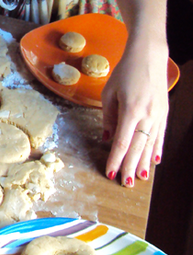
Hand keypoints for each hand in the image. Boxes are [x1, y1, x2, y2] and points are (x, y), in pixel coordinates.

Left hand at [101, 36, 168, 186]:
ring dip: (144, 163)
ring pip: (150, 144)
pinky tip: (154, 161)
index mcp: (131, 110)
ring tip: (139, 178)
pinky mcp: (164, 112)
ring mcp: (158, 114)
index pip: (121, 142)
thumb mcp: (109, 94)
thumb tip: (106, 138)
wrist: (149, 54)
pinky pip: (160, 135)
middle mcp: (147, 115)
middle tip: (125, 184)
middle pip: (137, 148)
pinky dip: (157, 149)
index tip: (109, 172)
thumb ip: (108, 118)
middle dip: (130, 167)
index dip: (115, 159)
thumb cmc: (125, 72)